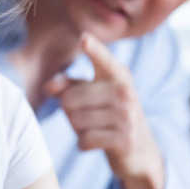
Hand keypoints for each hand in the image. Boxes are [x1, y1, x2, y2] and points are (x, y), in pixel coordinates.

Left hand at [44, 33, 164, 188]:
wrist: (141, 150)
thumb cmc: (109, 115)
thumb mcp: (93, 94)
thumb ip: (69, 84)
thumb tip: (48, 87)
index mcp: (117, 74)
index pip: (103, 59)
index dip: (93, 49)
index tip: (84, 38)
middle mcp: (124, 91)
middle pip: (69, 99)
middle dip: (69, 111)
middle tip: (86, 115)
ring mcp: (127, 115)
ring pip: (75, 120)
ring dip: (77, 129)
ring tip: (94, 128)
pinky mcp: (124, 139)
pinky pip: (84, 140)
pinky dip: (83, 144)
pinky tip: (96, 141)